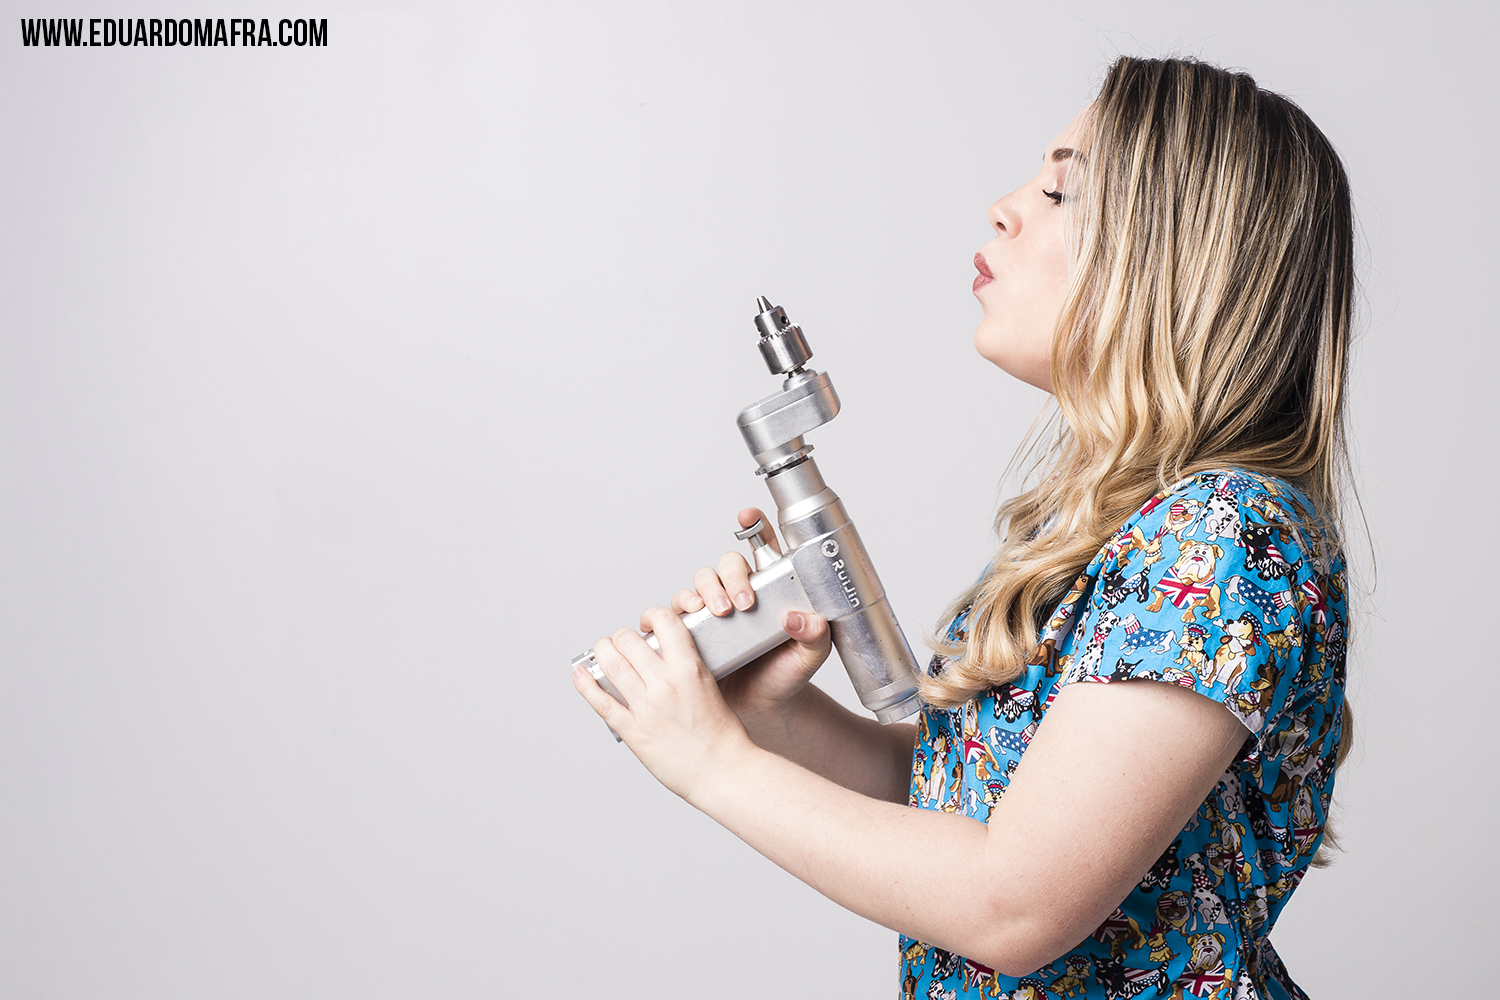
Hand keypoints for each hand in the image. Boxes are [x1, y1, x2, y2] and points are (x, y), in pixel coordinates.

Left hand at [572, 607, 755, 803]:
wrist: (723, 771)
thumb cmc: (722, 735)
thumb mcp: (710, 687)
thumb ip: (686, 669)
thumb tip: (661, 656)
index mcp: (690, 668)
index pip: (665, 621)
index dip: (651, 615)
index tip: (647, 623)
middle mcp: (665, 684)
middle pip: (628, 641)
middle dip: (621, 637)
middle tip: (621, 642)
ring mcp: (647, 708)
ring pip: (611, 665)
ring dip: (602, 652)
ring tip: (602, 651)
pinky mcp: (633, 731)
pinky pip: (601, 701)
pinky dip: (585, 684)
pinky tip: (580, 674)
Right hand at [669, 507, 832, 719]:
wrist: (762, 709)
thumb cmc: (785, 675)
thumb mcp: (810, 656)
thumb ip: (816, 636)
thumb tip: (800, 618)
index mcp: (770, 589)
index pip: (761, 548)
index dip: (754, 526)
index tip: (748, 516)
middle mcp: (737, 593)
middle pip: (725, 564)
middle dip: (731, 577)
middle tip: (743, 603)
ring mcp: (712, 611)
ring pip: (698, 582)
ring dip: (704, 592)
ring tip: (719, 613)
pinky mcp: (691, 632)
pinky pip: (672, 613)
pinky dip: (671, 612)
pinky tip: (682, 621)